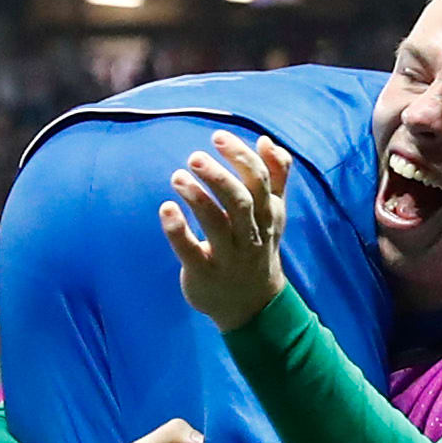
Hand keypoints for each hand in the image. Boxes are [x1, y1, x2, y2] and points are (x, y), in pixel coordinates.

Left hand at [160, 131, 293, 332]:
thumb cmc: (258, 249)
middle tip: (194, 156)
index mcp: (267, 216)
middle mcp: (250, 235)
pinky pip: (190, 251)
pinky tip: (166, 209)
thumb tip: (266, 140)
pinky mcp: (203, 274)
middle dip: (219, 176)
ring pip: (215, 224)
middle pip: (240, 200)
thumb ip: (275, 177)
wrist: (253, 306)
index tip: (218, 136)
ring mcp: (228, 257)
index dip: (241, 156)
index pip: (260, 180)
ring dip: (197, 197)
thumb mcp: (273, 215)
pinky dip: (177, 230)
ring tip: (177, 176)